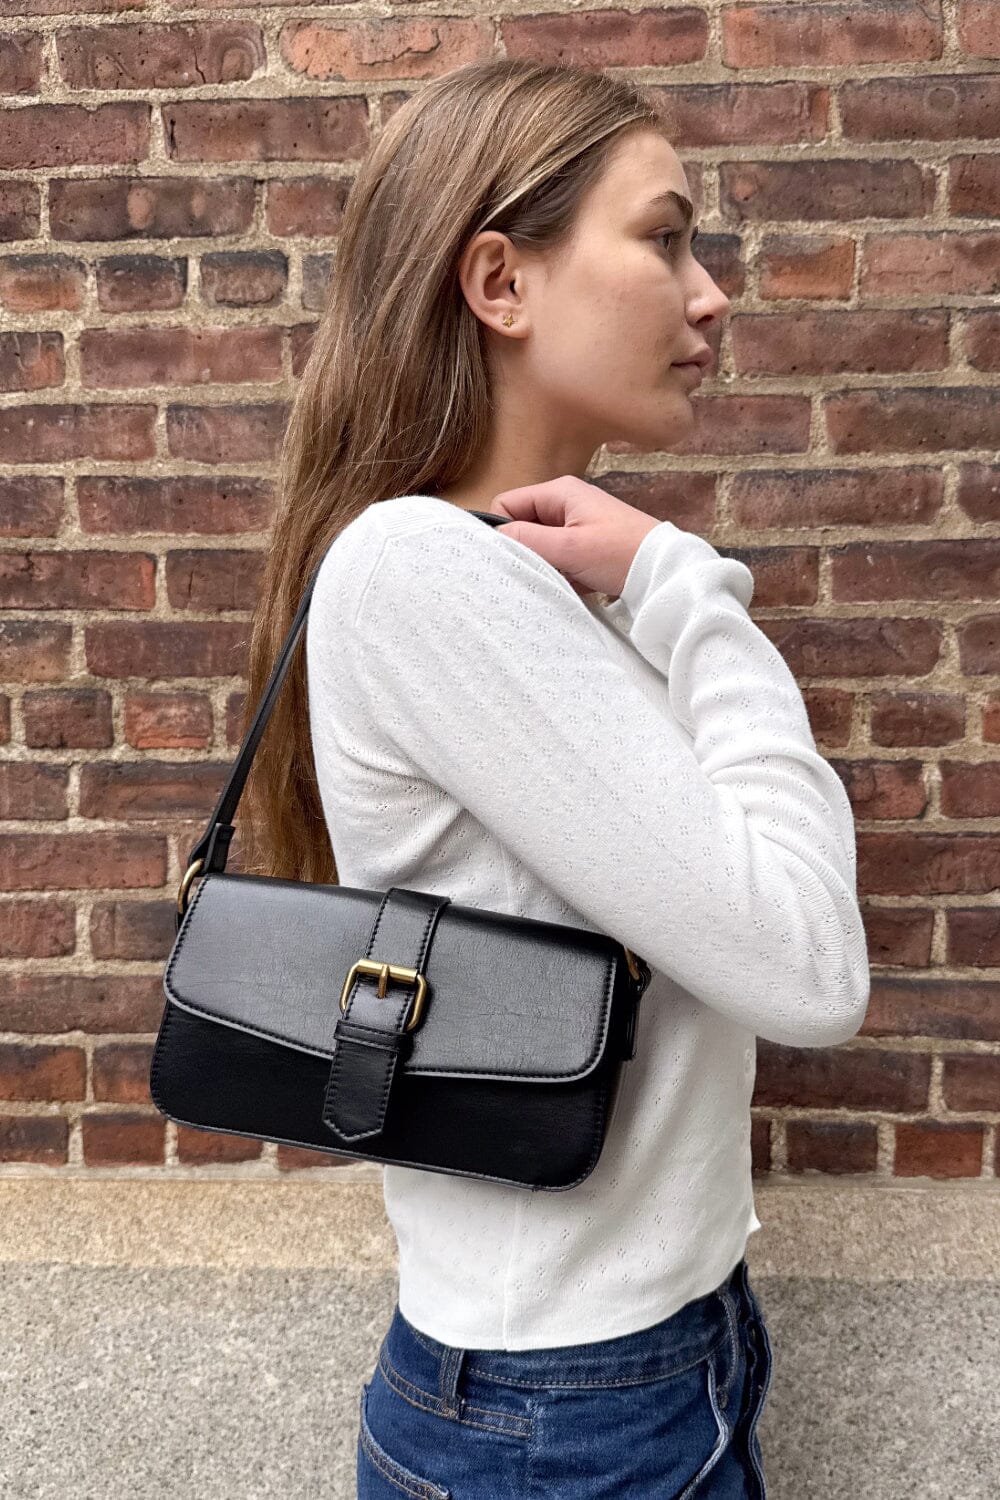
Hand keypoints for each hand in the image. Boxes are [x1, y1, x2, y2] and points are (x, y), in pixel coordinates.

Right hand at [490, 476, 659, 600]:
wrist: (664, 571)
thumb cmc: (620, 553)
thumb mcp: (568, 547)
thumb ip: (526, 540)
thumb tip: (492, 538)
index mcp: (559, 492)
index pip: (506, 503)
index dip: (501, 529)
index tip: (509, 556)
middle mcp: (566, 502)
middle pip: (523, 524)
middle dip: (525, 551)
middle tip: (537, 571)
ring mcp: (578, 523)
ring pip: (540, 545)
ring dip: (545, 565)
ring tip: (562, 578)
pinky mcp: (588, 544)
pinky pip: (559, 557)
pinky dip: (562, 572)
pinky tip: (577, 584)